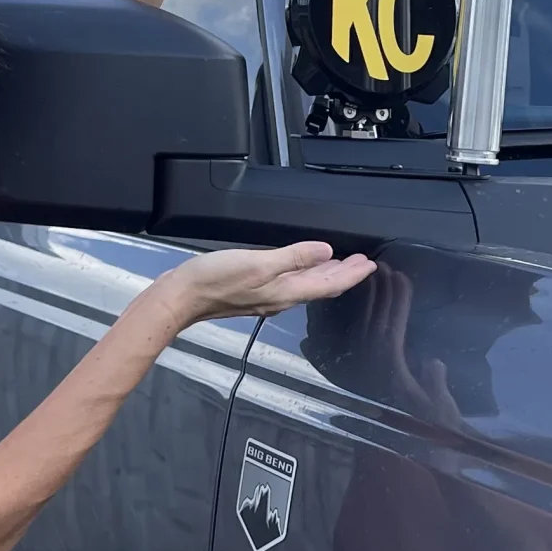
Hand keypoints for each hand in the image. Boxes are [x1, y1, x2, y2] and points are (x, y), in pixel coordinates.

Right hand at [161, 242, 376, 323]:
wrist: (180, 298)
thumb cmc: (215, 280)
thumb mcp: (259, 264)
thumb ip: (294, 257)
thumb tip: (328, 252)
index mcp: (286, 292)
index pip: (329, 285)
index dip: (352, 275)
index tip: (371, 265)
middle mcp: (281, 297)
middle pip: (321, 286)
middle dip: (344, 274)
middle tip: (363, 262)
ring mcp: (266, 296)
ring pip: (306, 285)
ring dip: (326, 273)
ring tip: (341, 263)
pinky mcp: (252, 291)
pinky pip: (290, 282)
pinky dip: (304, 272)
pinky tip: (303, 266)